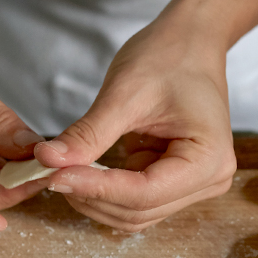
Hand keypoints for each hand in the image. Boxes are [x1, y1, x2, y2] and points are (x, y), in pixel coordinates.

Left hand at [35, 0, 236, 231]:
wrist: (190, 44)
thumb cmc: (169, 58)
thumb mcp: (125, 93)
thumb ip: (89, 134)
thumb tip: (47, 160)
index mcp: (209, 160)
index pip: (145, 193)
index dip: (96, 189)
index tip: (54, 175)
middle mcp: (210, 180)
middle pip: (139, 211)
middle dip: (92, 196)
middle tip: (50, 171)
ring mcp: (196, 185)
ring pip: (135, 214)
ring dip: (95, 198)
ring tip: (64, 168)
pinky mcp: (177, 182)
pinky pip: (135, 201)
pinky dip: (104, 190)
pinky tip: (84, 168)